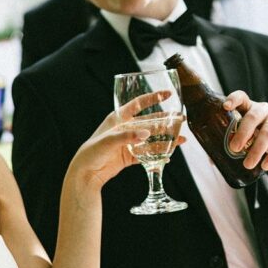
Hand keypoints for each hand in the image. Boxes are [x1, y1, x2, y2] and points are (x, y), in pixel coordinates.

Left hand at [70, 92, 184, 191]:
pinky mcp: (130, 156)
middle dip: (165, 121)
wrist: (85, 174)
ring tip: (181, 138)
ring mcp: (129, 143)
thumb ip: (127, 136)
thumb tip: (146, 134)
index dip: (153, 98)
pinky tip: (170, 155)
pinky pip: (148, 154)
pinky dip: (158, 154)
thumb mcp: (108, 141)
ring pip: (151, 138)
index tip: (167, 94)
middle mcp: (125, 129)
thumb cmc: (92, 152)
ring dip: (166, 138)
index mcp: (118, 119)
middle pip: (149, 122)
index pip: (138, 104)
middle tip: (181, 119)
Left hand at [223, 91, 267, 171]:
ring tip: (248, 164)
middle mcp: (264, 110)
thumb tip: (211, 160)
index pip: (242, 98)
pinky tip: (266, 165)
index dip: (234, 99)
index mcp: (250, 108)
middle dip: (243, 133)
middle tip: (234, 148)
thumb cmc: (259, 135)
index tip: (225, 106)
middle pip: (253, 117)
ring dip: (257, 149)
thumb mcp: (247, 135)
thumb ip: (232, 143)